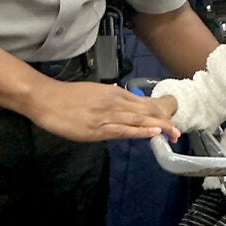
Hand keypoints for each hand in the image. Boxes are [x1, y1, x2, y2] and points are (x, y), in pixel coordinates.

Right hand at [26, 80, 180, 141]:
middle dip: (163, 122)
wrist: (46, 99)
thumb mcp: (93, 91)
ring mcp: (107, 115)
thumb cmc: (67, 97)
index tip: (171, 120)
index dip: (158, 113)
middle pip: (145, 112)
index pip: (142, 103)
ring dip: (158, 127)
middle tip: (178, 132)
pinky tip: (152, 132)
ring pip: (138, 121)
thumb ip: (109, 95)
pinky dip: (139, 131)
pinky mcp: (98, 128)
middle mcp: (115, 102)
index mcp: (114, 93)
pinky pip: (123, 130)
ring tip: (173, 134)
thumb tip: (121, 92)